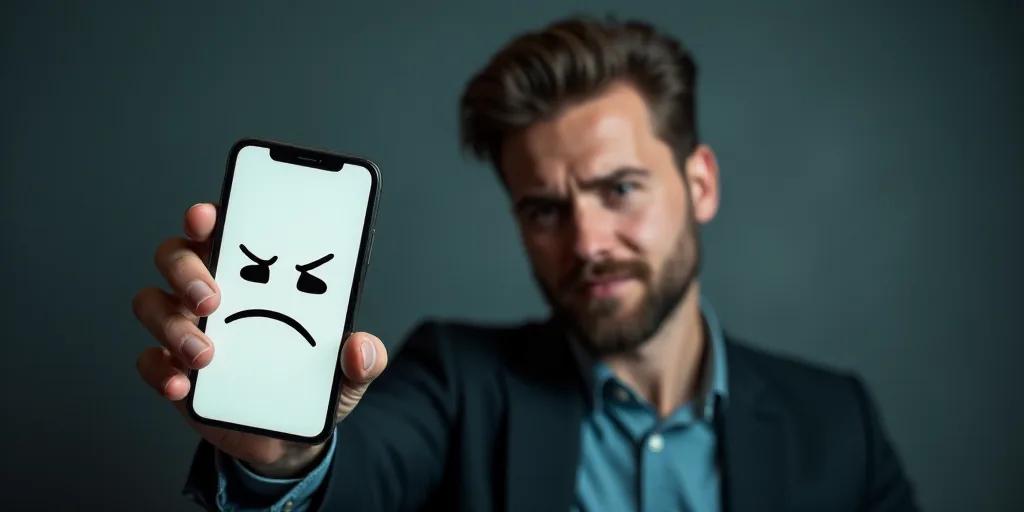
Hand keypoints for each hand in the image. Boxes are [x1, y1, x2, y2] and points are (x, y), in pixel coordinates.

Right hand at [132, 203, 388, 477]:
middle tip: (213, 298)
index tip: (207, 216)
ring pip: (153, 303)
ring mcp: (187, 328)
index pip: (223, 229)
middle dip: (187, 270)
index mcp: (254, 274)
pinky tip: (184, 384)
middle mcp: (213, 291)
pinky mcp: (172, 370)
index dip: (207, 217)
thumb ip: (364, 356)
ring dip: (173, 325)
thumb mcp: (348, 369)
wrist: (289, 436)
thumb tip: (360, 348)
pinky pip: (149, 361)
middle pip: (176, 256)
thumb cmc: (312, 383)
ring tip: (206, 354)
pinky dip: (162, 371)